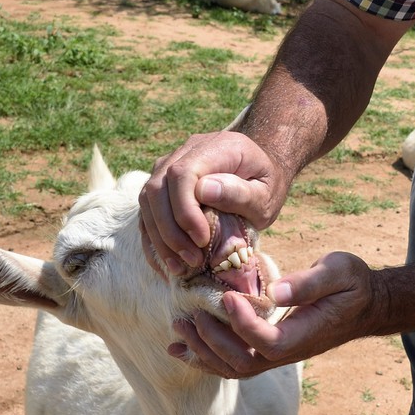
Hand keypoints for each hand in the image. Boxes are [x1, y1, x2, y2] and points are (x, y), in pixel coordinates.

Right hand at [138, 130, 289, 273]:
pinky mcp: (163, 186)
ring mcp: (169, 166)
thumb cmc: (267, 185)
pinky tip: (168, 264)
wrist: (261, 172)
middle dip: (170, 230)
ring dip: (160, 238)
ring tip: (181, 267)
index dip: (185, 209)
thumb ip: (241, 192)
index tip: (202, 240)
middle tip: (192, 260)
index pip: (182, 173)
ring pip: (147, 201)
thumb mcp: (266, 194)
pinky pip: (147, 212)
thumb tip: (204, 191)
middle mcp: (186, 151)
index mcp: (215, 147)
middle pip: (157, 188)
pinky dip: (154, 240)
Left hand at [168, 252, 380, 377]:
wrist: (367, 304)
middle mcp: (290, 351)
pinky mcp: (270, 349)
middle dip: (212, 342)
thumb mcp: (339, 272)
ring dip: (204, 352)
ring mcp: (279, 354)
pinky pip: (235, 363)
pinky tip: (182, 347)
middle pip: (244, 364)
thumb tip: (274, 292)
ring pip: (235, 369)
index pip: (268, 342)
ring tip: (179, 329)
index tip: (227, 297)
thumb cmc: (353, 284)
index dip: (244, 325)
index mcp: (306, 334)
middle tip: (189, 315)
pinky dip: (205, 357)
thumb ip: (308, 283)